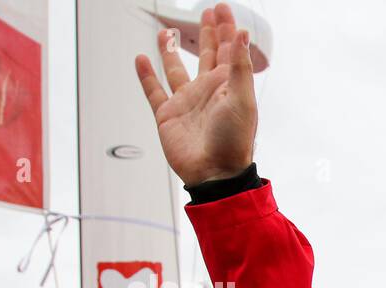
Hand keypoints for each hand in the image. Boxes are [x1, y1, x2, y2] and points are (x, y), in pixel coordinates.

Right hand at [134, 3, 257, 186]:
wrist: (214, 172)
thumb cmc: (233, 141)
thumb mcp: (241, 99)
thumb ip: (240, 66)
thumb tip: (243, 34)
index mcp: (227, 86)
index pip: (228, 49)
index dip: (226, 28)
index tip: (222, 8)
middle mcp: (207, 91)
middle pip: (206, 54)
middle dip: (208, 33)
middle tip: (208, 13)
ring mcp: (187, 102)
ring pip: (177, 69)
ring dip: (172, 50)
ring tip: (169, 32)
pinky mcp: (168, 115)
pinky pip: (154, 91)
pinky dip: (146, 76)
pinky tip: (141, 60)